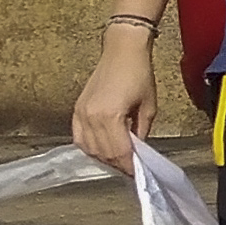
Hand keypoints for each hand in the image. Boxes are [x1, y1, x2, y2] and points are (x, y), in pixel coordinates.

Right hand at [72, 34, 156, 174]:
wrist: (122, 50)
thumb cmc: (139, 74)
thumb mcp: (148, 107)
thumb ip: (141, 133)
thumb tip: (138, 152)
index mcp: (110, 116)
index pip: (119, 152)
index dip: (129, 166)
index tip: (138, 173)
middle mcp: (91, 117)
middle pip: (103, 153)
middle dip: (118, 164)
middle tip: (131, 168)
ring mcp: (81, 113)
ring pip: (89, 148)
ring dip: (104, 157)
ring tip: (119, 159)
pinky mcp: (77, 109)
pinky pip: (79, 137)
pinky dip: (89, 147)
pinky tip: (101, 149)